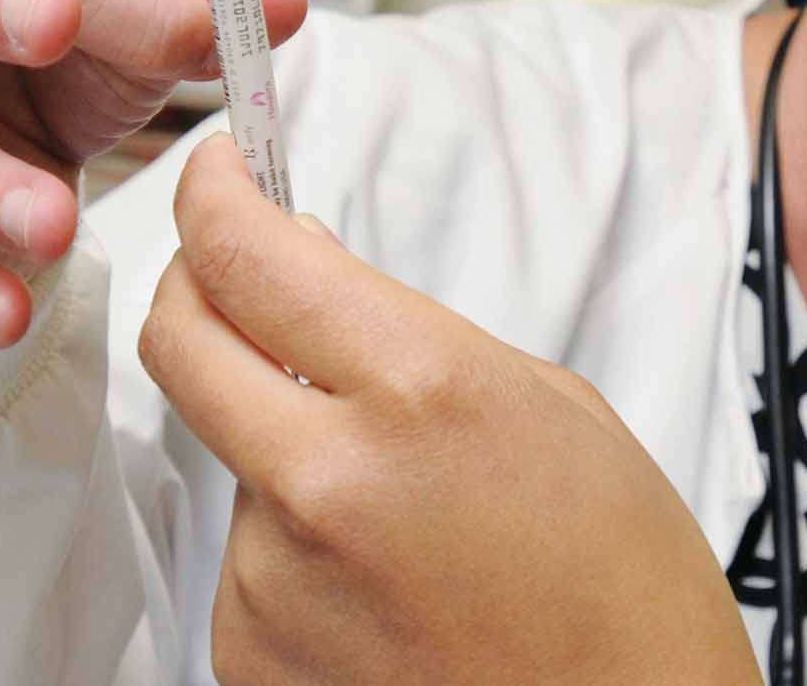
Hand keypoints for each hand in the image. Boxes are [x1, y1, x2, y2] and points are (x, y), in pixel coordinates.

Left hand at [139, 134, 761, 685]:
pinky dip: (296, 541)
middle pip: (181, 339)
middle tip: (241, 274)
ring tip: (402, 499)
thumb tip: (310, 283)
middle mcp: (328, 480)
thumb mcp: (555, 409)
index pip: (251, 257)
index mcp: (423, 392)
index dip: (218, 193)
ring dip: (282, 439)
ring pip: (229, 453)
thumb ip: (416, 337)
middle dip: (199, 285)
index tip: (221, 169)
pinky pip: (246, 555)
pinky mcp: (251, 655)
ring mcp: (276, 578)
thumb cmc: (625, 587)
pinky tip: (387, 573)